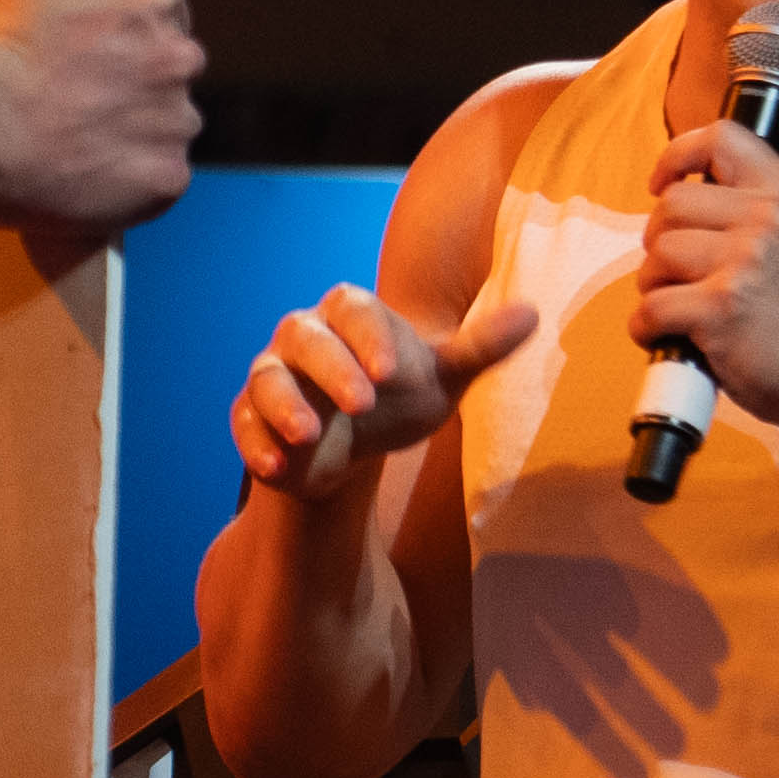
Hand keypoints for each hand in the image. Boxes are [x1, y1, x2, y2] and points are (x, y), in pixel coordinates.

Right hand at [0, 0, 204, 232]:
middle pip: (168, 67)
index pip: (160, 12)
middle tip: (70, 94)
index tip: (75, 51)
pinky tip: (88, 167)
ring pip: (167, 122)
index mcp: (158, 0)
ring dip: (133, 127)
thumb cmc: (0, 43)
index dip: (113, 32)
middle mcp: (180, 57)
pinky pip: (162, 176)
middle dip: (131, 78)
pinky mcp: (166, 179)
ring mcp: (175, 122)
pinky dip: (131, 176)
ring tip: (74, 133)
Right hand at [234, 282, 539, 498]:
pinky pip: (244, 423)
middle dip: (332, 368)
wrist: (353, 448)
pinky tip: (276, 468)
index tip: (393, 371)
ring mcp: (273, 376)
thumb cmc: (399, 399)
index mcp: (350, 315)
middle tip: (363, 403)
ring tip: (307, 436)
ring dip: (284, 405)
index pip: (353, 308)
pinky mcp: (251, 417)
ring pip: (267, 378)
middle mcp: (304, 337)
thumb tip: (534, 314)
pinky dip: (254, 443)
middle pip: (306, 337)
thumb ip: (480, 348)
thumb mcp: (442, 378)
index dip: (370, 335)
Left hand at [635, 115, 778, 432]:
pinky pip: (650, 307)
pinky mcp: (721, 307)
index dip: (678, 155)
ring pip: (657, 254)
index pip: (722, 138)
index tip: (661, 183)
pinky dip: (647, 329)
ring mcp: (745, 261)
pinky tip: (668, 338)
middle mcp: (771, 218)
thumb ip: (763, 209)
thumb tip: (694, 192)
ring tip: (681, 309)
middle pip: (672, 203)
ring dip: (654, 286)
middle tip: (679, 274)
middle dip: (661, 241)